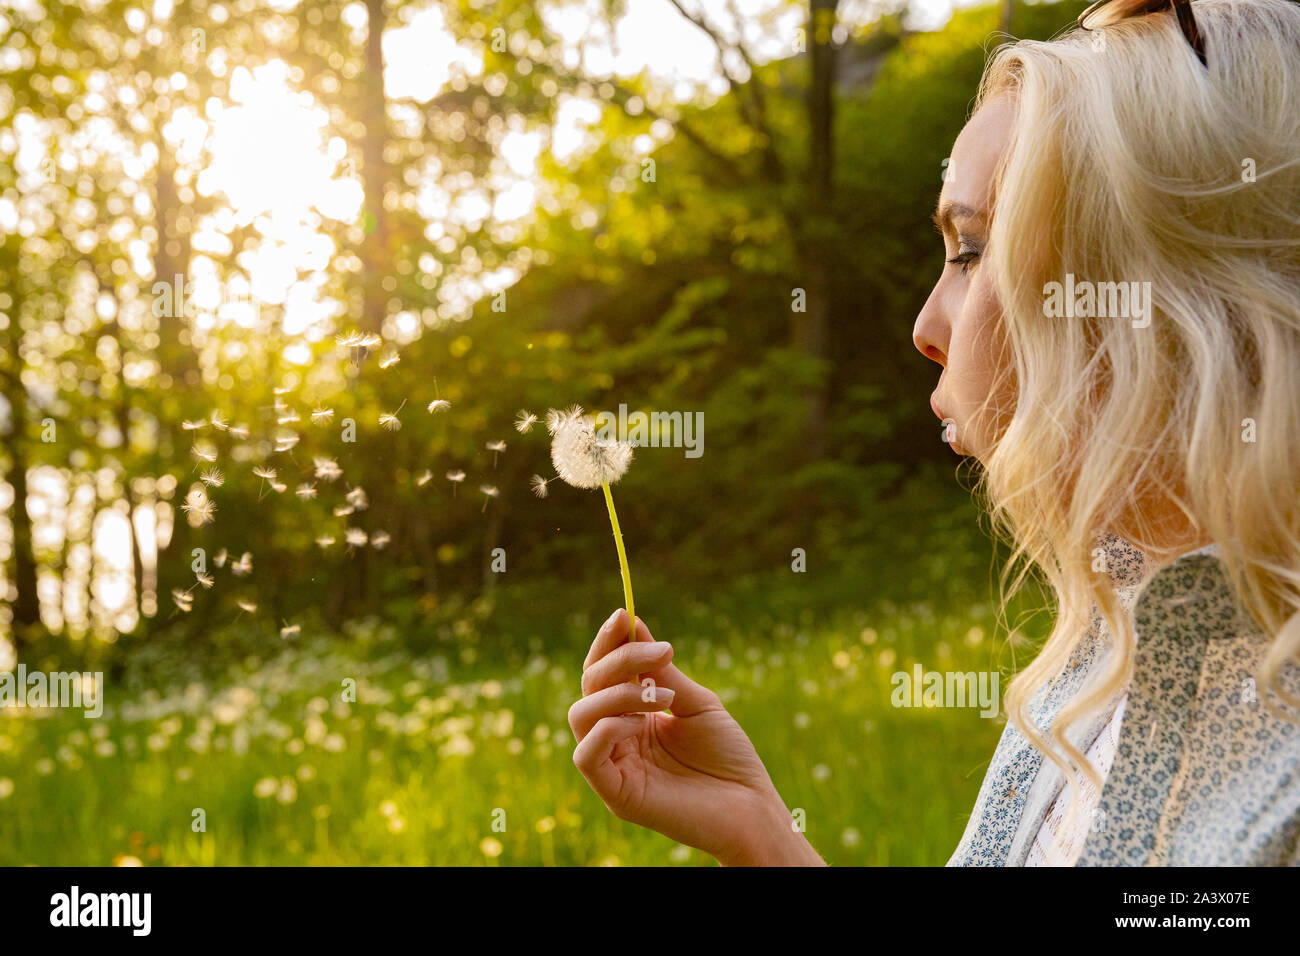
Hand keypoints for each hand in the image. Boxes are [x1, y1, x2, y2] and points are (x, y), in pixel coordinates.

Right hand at [568, 609, 823, 865]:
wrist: (753, 806)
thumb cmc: (729, 757)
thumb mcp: (696, 702)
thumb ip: (662, 671)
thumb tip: (633, 623)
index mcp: (631, 715)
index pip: (602, 673)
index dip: (608, 642)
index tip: (624, 614)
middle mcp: (616, 738)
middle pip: (589, 687)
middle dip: (619, 660)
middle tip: (662, 652)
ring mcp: (613, 766)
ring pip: (580, 716)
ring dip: (618, 692)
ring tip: (664, 696)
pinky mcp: (615, 794)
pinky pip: (585, 756)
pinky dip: (607, 729)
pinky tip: (640, 723)